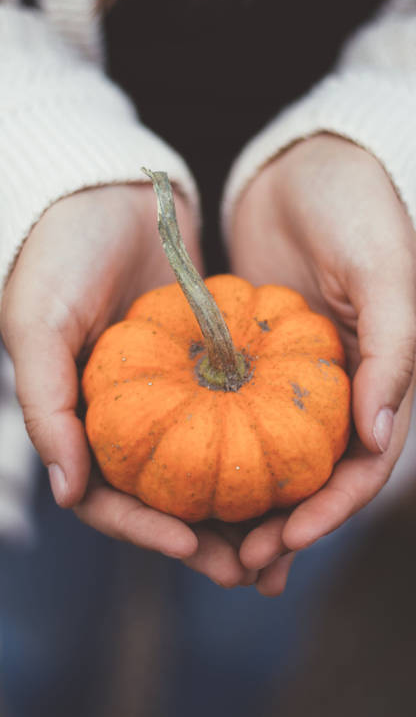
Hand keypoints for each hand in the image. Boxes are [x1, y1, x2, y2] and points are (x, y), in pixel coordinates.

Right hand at [0, 184, 256, 586]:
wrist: (107, 194)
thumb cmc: (59, 257)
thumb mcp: (38, 326)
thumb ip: (48, 407)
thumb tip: (68, 494)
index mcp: (79, 419)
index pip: (107, 497)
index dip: (144, 531)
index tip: (191, 547)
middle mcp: (125, 416)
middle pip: (163, 496)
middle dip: (202, 538)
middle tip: (248, 568)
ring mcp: (168, 393)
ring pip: (204, 466)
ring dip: (236, 507)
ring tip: (278, 535)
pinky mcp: (203, 366)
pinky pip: (232, 416)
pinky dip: (255, 446)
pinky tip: (290, 468)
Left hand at [229, 133, 415, 594]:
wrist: (306, 162)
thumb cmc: (358, 205)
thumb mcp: (385, 268)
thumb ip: (393, 350)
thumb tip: (376, 438)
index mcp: (386, 375)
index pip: (363, 462)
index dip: (331, 510)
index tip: (285, 541)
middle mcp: (345, 385)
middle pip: (317, 474)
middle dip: (286, 524)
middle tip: (241, 563)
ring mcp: (298, 374)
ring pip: (275, 455)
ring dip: (251, 505)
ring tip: (213, 548)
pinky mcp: (257, 356)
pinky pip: (237, 413)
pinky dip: (218, 450)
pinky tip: (186, 479)